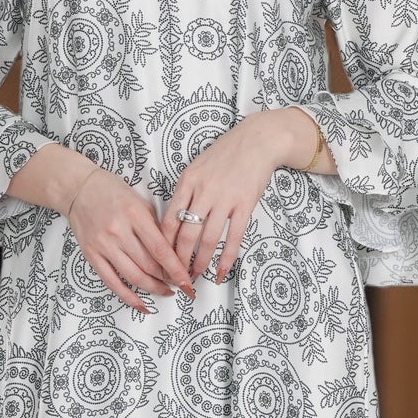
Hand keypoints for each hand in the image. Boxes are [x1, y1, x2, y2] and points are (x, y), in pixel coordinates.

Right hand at [66, 166, 195, 315]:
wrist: (79, 188)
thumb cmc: (113, 192)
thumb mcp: (140, 202)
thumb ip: (156, 226)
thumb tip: (173, 254)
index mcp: (135, 215)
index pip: (160, 249)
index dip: (176, 269)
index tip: (187, 282)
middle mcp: (118, 231)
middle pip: (149, 265)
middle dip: (167, 279)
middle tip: (179, 284)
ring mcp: (103, 245)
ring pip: (133, 276)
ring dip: (152, 288)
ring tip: (165, 292)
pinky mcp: (91, 254)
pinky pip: (111, 282)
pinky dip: (128, 297)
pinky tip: (141, 304)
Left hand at [161, 109, 308, 282]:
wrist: (257, 141)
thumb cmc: (225, 154)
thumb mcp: (196, 168)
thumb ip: (185, 193)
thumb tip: (173, 223)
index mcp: (187, 182)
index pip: (168, 221)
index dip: (163, 245)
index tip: (161, 261)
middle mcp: (203, 192)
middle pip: (185, 234)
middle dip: (178, 261)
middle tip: (175, 276)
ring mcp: (225, 199)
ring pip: (207, 239)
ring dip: (200, 262)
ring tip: (195, 276)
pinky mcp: (244, 205)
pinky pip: (233, 237)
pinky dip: (226, 258)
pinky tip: (221, 271)